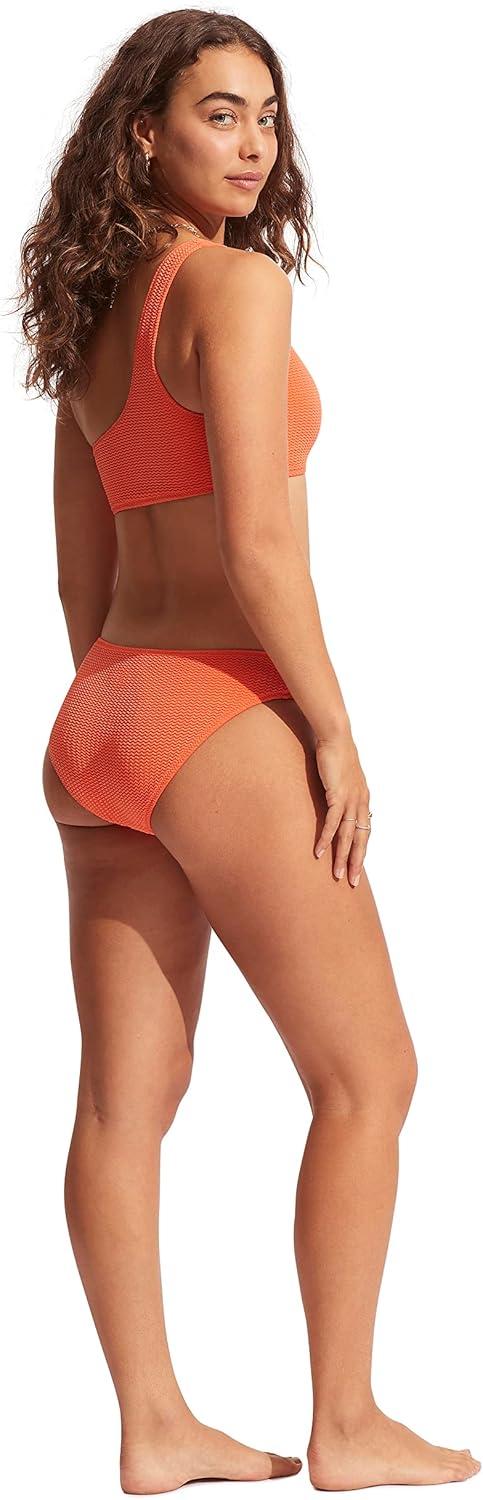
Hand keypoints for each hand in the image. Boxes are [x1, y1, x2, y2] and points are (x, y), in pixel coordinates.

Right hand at [314, 726, 370, 884]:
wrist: (336, 736)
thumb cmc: (337, 753)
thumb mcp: (342, 776)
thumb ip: (340, 791)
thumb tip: (333, 800)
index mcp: (363, 799)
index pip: (365, 831)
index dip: (361, 850)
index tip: (356, 866)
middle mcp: (361, 802)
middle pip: (361, 838)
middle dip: (356, 862)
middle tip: (352, 882)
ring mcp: (351, 799)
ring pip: (348, 835)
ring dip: (342, 856)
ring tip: (336, 875)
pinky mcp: (337, 795)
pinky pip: (332, 822)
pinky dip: (326, 838)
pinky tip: (320, 852)